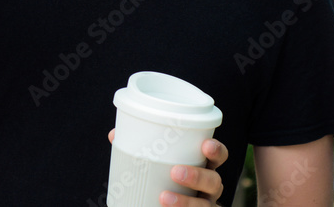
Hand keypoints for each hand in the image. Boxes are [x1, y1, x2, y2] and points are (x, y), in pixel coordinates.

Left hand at [107, 131, 227, 205]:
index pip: (219, 156)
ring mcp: (205, 205)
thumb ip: (138, 149)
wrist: (158, 204)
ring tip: (164, 197)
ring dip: (187, 202)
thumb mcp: (154, 164)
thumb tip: (114, 135)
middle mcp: (209, 187)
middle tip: (175, 172)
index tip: (205, 145)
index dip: (217, 150)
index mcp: (203, 166)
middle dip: (198, 176)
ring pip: (206, 205)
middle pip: (214, 181)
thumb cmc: (162, 178)